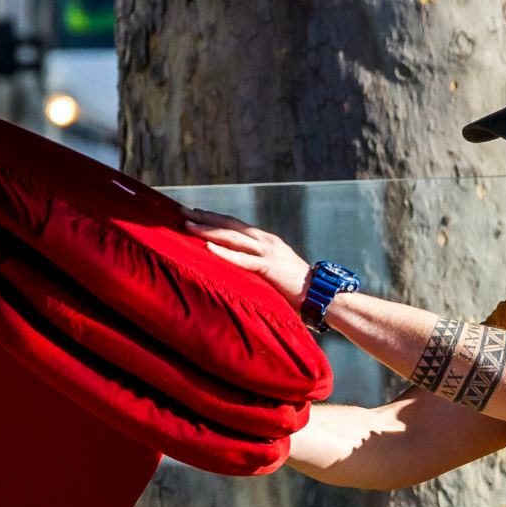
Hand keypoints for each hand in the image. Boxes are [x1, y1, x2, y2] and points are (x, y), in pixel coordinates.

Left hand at [184, 207, 311, 307]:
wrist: (323, 295)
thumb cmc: (300, 289)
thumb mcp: (277, 270)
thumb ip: (261, 265)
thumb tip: (243, 269)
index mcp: (268, 241)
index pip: (236, 225)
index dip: (215, 218)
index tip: (196, 213)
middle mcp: (267, 241)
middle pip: (230, 225)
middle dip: (205, 217)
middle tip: (182, 211)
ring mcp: (268, 253)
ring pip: (232, 237)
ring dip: (208, 230)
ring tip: (188, 225)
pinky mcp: (269, 267)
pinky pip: (242, 259)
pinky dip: (224, 252)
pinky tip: (208, 247)